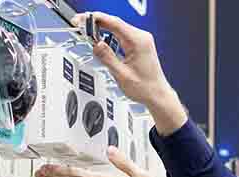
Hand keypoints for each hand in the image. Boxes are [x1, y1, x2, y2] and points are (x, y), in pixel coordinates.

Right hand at [75, 12, 186, 134]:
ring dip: (102, 28)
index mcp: (138, 41)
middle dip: (95, 22)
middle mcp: (141, 37)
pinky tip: (101, 38)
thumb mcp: (122, 75)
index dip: (94, 19)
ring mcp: (141, 40)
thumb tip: (96, 44)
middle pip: (114, 22)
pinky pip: (122, 34)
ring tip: (88, 32)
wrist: (158, 96)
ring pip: (117, 27)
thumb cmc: (146, 89)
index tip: (81, 20)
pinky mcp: (140, 44)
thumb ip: (107, 58)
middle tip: (79, 25)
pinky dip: (110, 34)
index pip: (113, 22)